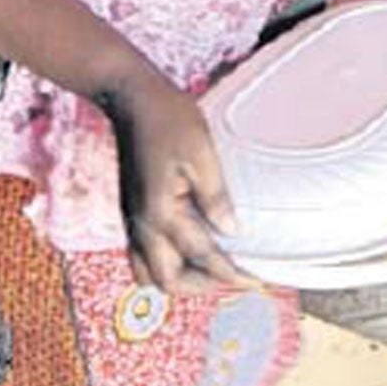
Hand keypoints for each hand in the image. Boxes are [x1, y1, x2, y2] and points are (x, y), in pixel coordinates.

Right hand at [103, 75, 249, 296]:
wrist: (131, 98)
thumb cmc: (168, 119)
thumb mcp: (201, 153)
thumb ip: (215, 197)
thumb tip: (231, 231)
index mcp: (161, 212)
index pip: (202, 258)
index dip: (231, 274)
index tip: (256, 282)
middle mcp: (142, 224)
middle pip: (169, 281)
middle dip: (204, 287)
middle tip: (235, 277)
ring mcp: (132, 220)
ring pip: (149, 275)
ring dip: (181, 280)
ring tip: (211, 270)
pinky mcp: (130, 213)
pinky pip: (141, 257)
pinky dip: (165, 265)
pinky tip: (187, 251)